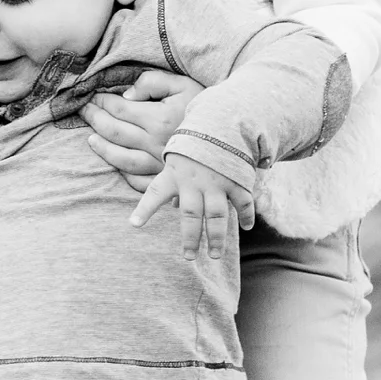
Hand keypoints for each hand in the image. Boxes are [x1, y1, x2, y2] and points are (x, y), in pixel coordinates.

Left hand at [82, 70, 203, 190]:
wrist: (233, 131)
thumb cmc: (206, 105)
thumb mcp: (182, 84)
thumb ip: (152, 82)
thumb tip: (127, 95)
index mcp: (158, 119)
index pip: (119, 109)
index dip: (101, 101)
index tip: (91, 95)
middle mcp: (156, 144)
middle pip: (115, 133)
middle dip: (95, 120)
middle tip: (83, 111)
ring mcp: (160, 165)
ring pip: (122, 161)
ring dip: (103, 149)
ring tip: (91, 139)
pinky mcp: (168, 180)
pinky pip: (139, 182)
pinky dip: (124, 174)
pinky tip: (116, 164)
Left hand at [131, 153, 246, 260]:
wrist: (221, 122)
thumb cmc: (193, 144)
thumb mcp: (176, 157)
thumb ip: (172, 181)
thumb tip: (170, 205)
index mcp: (174, 174)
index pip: (155, 192)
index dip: (144, 209)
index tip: (133, 224)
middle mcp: (194, 181)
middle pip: (191, 215)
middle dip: (190, 238)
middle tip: (188, 258)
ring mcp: (216, 182)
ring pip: (217, 215)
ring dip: (216, 237)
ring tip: (215, 255)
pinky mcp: (236, 180)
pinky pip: (243, 201)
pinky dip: (246, 215)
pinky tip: (246, 227)